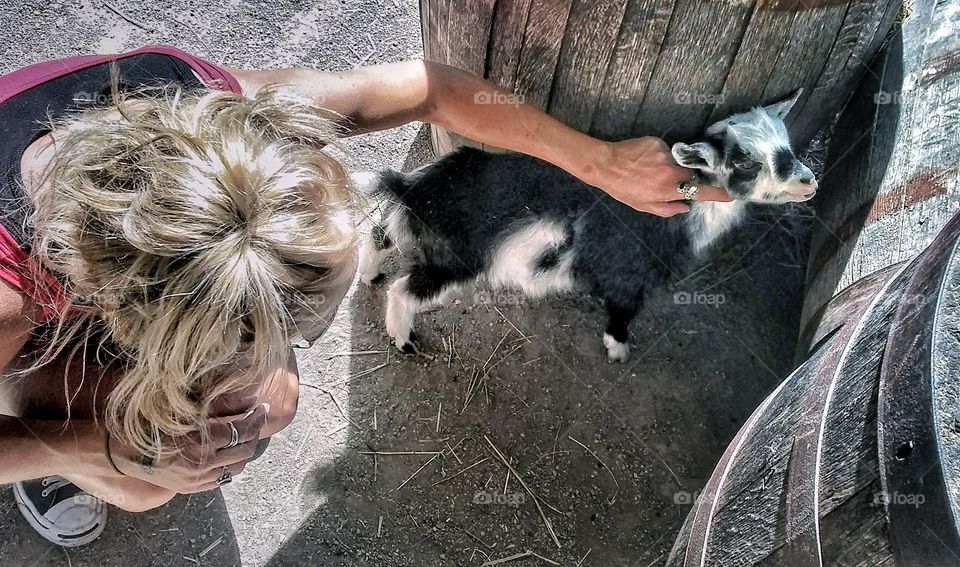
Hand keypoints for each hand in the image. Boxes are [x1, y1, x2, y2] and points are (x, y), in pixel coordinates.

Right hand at [108, 403, 269, 493]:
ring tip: (246, 434)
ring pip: (235, 468)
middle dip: (254, 432)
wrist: (118, 451)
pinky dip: (230, 465)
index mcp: (201, 442)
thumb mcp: (183, 409)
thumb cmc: (148, 422)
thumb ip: (218, 406)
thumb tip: (249, 399)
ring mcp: (197, 481)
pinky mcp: (189, 489)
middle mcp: (202, 465)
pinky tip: (229, 453)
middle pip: (243, 450)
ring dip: (245, 450)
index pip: (241, 430)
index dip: (255, 418)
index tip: (261, 406)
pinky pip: (221, 480)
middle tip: (256, 417)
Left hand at [588, 137, 731, 216]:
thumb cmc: (623, 188)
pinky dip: (659, 155)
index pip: (700, 191)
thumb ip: (667, 209)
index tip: (730, 194)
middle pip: (691, 172)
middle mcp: (670, 172)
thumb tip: (685, 207)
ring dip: (669, 165)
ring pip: (678, 160)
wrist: (606, 164)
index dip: (717, 193)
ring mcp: (665, 155)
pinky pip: (666, 150)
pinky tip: (645, 159)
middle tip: (667, 179)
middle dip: (685, 176)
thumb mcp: (643, 205)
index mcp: (668, 190)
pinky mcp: (658, 142)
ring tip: (649, 169)